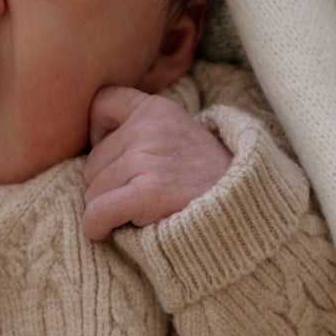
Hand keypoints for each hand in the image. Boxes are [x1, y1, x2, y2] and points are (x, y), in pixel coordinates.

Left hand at [82, 87, 231, 239]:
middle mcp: (149, 129)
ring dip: (109, 208)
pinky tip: (107, 231)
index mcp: (157, 109)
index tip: (115, 156)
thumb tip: (92, 145)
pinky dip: (96, 226)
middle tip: (142, 195)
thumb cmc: (205, 180)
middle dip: (108, 184)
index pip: (102, 103)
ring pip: (93, 192)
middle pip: (92, 162)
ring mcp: (148, 160)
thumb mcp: (180, 135)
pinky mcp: (148, 193)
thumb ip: (142, 131)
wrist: (243, 209)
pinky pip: (97, 213)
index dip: (98, 132)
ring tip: (144, 211)